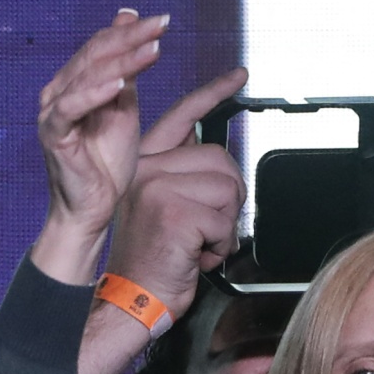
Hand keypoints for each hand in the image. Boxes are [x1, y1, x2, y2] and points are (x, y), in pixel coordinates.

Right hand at [33, 10, 167, 277]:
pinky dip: (95, 93)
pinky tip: (121, 84)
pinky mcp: (54, 133)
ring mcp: (53, 110)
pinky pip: (72, 108)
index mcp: (76, 82)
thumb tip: (136, 30)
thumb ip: (129, 73)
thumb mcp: (124, 110)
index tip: (162, 21)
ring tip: (152, 49)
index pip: (103, 47)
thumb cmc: (107, 163)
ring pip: (87, 75)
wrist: (91, 208)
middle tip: (163, 24)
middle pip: (96, 54)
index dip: (132, 31)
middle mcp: (59, 90)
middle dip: (132, 37)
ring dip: (122, 60)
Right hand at [105, 66, 248, 322]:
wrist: (133, 299)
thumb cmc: (157, 261)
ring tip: (199, 243)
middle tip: (207, 228)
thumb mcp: (171, 211)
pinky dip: (221, 246)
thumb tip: (223, 165)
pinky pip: (224, 220)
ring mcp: (156, 185)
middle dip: (229, 200)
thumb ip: (189, 180)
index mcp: (144, 162)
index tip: (240, 75)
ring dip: (226, 225)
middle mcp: (145, 167)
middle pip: (222, 159)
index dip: (215, 91)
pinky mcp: (171, 210)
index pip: (184, 115)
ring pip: (228, 189)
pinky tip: (197, 256)